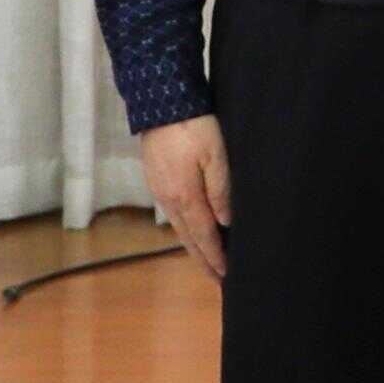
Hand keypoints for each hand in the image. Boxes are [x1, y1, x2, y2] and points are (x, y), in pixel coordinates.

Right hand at [137, 115, 233, 279]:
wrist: (162, 104)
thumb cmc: (194, 127)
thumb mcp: (216, 156)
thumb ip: (221, 190)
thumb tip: (226, 222)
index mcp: (185, 196)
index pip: (204, 234)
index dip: (215, 255)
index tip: (226, 274)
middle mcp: (169, 199)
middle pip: (188, 238)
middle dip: (203, 259)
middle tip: (217, 278)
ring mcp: (160, 191)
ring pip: (179, 227)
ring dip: (194, 246)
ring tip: (207, 261)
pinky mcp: (157, 181)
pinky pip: (173, 215)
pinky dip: (185, 229)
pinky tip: (193, 231)